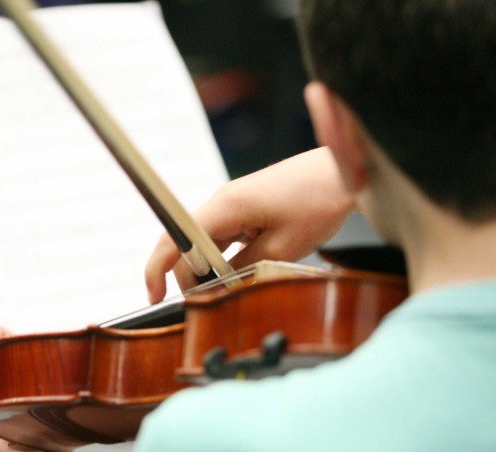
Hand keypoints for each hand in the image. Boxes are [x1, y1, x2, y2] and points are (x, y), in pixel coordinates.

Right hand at [145, 147, 355, 302]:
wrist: (342, 174)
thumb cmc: (317, 201)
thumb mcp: (282, 248)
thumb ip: (245, 270)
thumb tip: (219, 288)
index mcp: (226, 207)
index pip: (174, 238)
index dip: (157, 269)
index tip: (153, 297)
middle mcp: (223, 202)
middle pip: (187, 246)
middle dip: (192, 278)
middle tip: (211, 305)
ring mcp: (233, 204)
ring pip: (206, 244)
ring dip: (212, 270)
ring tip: (234, 290)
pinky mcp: (246, 208)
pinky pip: (224, 237)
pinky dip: (226, 258)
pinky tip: (246, 272)